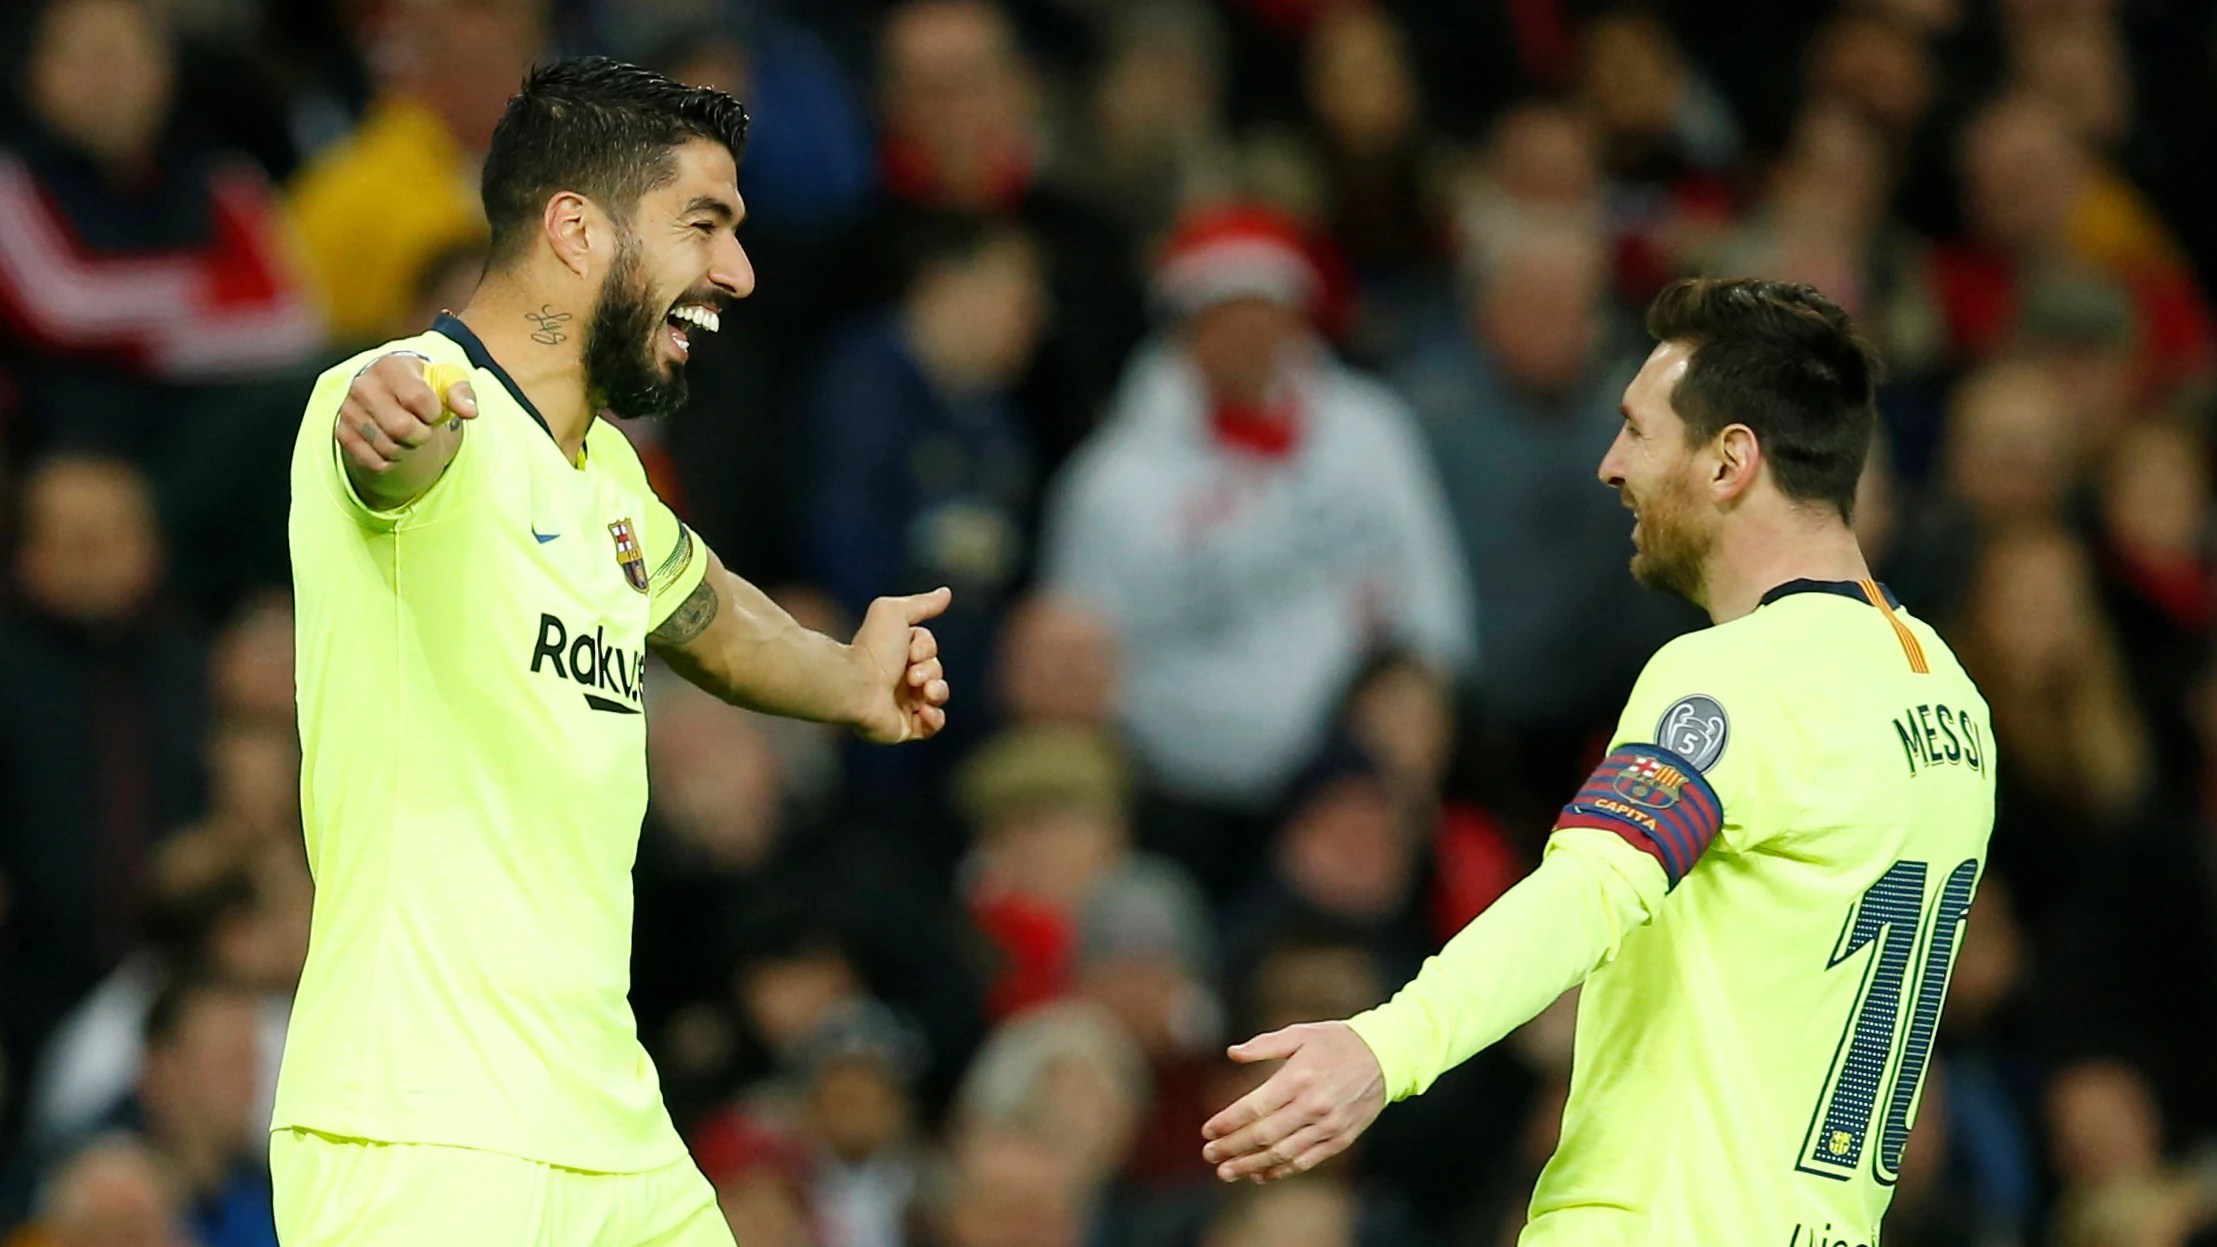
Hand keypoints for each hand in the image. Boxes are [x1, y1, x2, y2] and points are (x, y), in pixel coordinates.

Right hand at [335, 353, 477, 473]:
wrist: (392, 394)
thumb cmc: (425, 387)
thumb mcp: (447, 382)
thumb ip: (462, 393)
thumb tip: (469, 412)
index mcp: (390, 366)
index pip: (417, 399)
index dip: (433, 412)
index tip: (433, 410)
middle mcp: (363, 385)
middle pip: (402, 428)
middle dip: (422, 434)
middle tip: (422, 427)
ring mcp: (349, 410)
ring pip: (389, 448)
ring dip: (407, 448)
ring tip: (407, 433)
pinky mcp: (343, 433)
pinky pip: (375, 462)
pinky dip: (392, 461)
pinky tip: (393, 443)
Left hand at [850, 587, 952, 743]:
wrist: (857, 685)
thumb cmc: (873, 648)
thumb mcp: (895, 613)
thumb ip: (921, 604)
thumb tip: (946, 592)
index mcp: (896, 654)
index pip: (929, 650)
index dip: (927, 649)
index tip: (910, 650)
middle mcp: (898, 679)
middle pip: (937, 672)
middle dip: (931, 671)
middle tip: (911, 674)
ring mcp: (901, 705)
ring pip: (938, 698)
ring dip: (937, 691)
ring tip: (923, 691)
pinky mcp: (902, 729)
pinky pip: (931, 727)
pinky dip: (935, 719)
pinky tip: (925, 710)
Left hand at [1200, 1022, 1387, 1182]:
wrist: (1385, 1057)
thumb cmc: (1336, 1041)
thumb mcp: (1300, 1033)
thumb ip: (1264, 1045)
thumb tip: (1231, 1054)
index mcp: (1299, 1077)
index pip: (1255, 1107)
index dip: (1228, 1121)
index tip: (1207, 1130)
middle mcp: (1314, 1104)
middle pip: (1264, 1135)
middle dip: (1232, 1148)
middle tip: (1209, 1154)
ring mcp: (1329, 1125)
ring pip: (1283, 1153)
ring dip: (1251, 1166)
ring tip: (1226, 1172)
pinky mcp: (1341, 1138)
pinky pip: (1307, 1161)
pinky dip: (1282, 1171)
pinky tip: (1260, 1174)